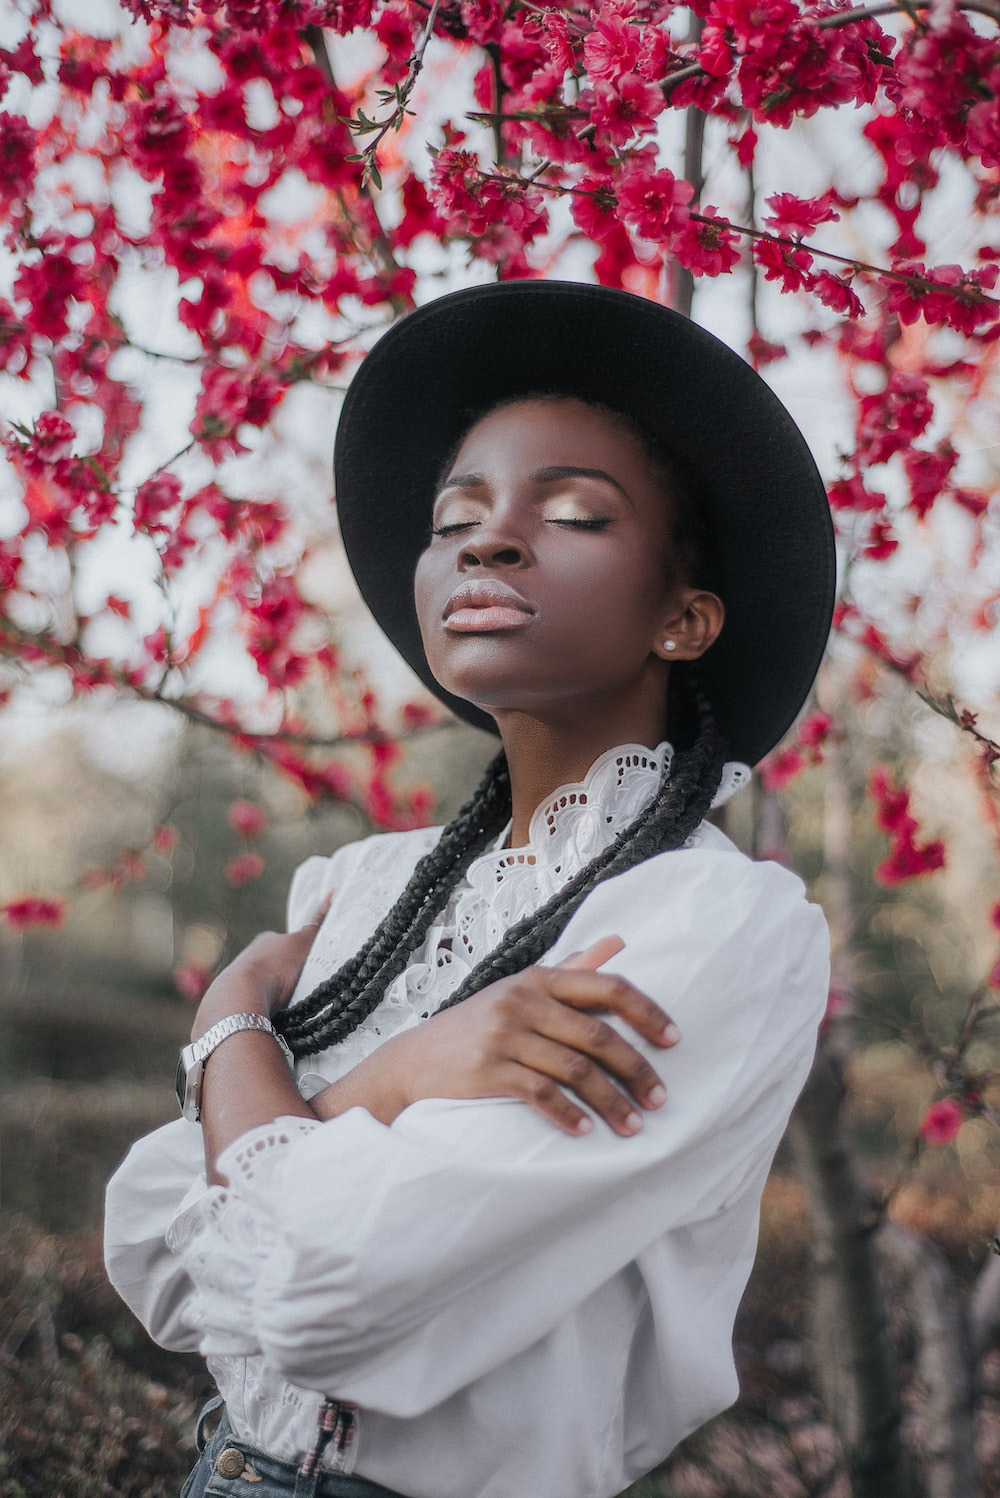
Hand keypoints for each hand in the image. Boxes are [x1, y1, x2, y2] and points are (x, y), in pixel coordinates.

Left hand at [192, 900, 330, 1041]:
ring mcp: (237, 979)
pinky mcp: (232, 1001)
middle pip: (274, 964)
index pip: (285, 943)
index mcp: (264, 941)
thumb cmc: (275, 967)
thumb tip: (334, 893)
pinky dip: (262, 1007)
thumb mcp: (302, 943)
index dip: (298, 953)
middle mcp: (248, 956)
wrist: (241, 996)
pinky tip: (272, 1017)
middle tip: (302, 988)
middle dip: (285, 974)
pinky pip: (253, 1002)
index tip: (308, 967)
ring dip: (273, 993)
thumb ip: (317, 924)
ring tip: (288, 1006)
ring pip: (262, 984)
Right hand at [318, 936, 678, 1137]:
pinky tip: (586, 1131)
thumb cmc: (477, 1025)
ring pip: (575, 1070)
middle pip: (598, 1035)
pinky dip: (568, 1115)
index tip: (675, 1040)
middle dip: (636, 1069)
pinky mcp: (488, 1070)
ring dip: (610, 1102)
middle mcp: (523, 1001)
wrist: (413, 1061)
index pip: (607, 987)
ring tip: (633, 1125)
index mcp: (539, 979)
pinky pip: (540, 1094)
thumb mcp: (521, 989)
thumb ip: (571, 968)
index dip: (646, 1012)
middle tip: (659, 1099)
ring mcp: (504, 1035)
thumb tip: (618, 941)